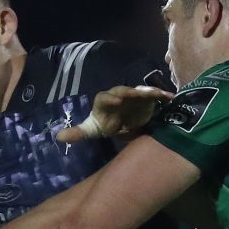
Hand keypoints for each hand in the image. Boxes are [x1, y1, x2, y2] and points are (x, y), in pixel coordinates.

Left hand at [56, 85, 172, 142]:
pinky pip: (154, 95)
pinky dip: (162, 95)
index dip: (109, 98)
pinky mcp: (147, 99)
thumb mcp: (92, 130)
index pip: (104, 98)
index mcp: (105, 102)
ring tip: (157, 93)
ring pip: (141, 91)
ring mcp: (134, 96)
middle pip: (124, 91)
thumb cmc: (106, 124)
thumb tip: (58, 137)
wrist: (123, 121)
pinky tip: (170, 97)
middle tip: (134, 94)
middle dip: (130, 92)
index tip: (115, 101)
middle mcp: (120, 96)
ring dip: (149, 92)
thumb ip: (78, 132)